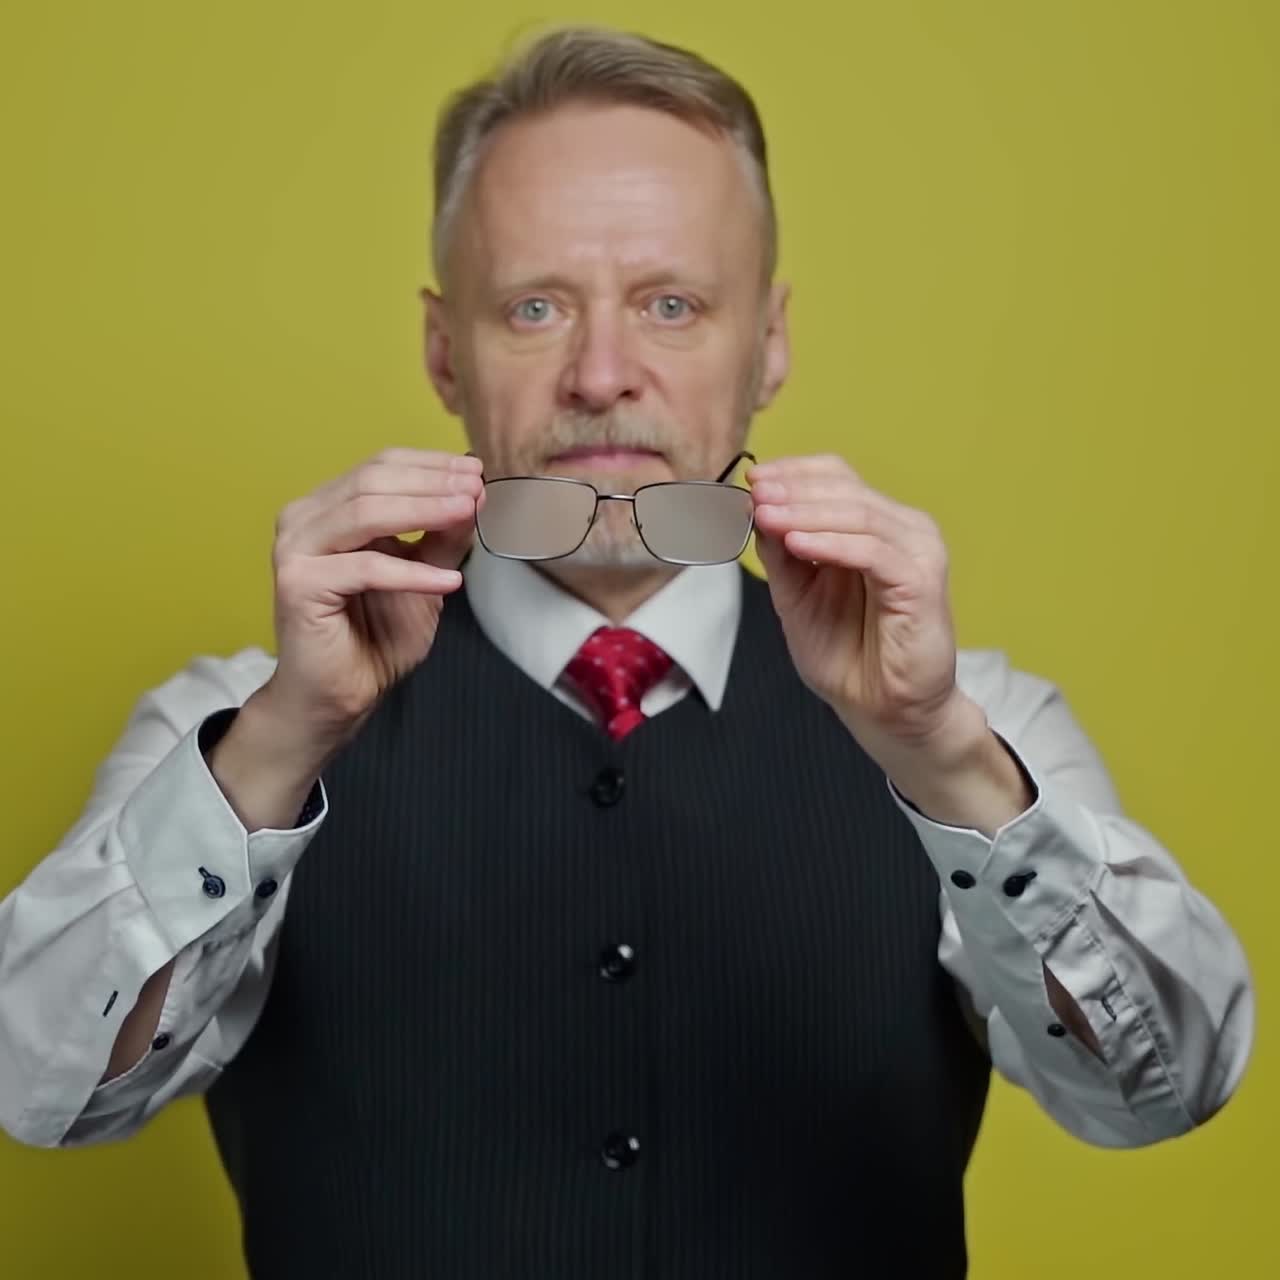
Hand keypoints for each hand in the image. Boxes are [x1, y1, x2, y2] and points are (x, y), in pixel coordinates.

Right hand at [257, 448, 483, 752]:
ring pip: (366, 513)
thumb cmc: (375, 636)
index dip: (430, 464)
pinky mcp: (299, 584)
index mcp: (328, 508)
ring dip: (424, 511)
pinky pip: (365, 568)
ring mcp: (295, 549)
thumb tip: (474, 494)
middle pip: (372, 481)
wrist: (341, 694)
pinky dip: (411, 573)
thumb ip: (442, 535)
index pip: (380, 467)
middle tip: (476, 489)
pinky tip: (448, 581)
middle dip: (431, 482)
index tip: (477, 471)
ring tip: (468, 513)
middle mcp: (304, 520)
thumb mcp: (424, 573)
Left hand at [749, 454, 969, 758]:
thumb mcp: (797, 595)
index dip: (793, 473)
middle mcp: (903, 530)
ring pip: (858, 514)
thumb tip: (756, 509)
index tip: (751, 480)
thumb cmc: (848, 656)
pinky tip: (796, 543)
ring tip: (765, 514)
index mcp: (876, 526)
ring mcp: (917, 552)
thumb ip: (781, 554)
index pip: (836, 477)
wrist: (883, 711)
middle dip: (793, 489)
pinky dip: (831, 544)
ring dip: (805, 511)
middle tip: (754, 493)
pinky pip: (872, 551)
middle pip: (846, 488)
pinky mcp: (922, 581)